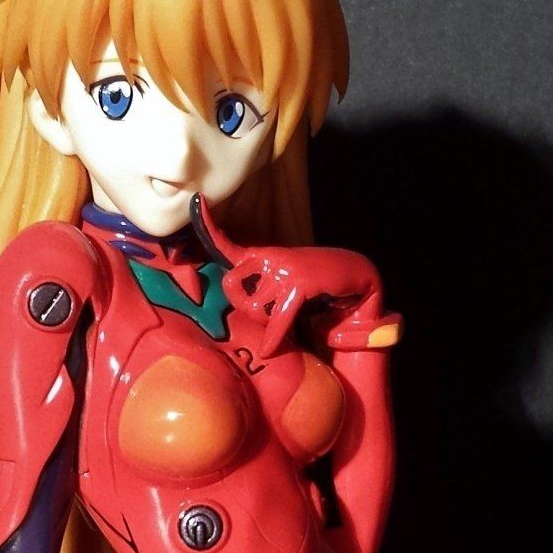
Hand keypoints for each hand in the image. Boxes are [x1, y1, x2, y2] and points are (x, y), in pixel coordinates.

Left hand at [193, 198, 380, 356]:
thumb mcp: (283, 279)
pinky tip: (269, 351)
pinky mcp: (299, 285)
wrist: (353, 272)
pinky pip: (278, 319)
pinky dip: (274, 337)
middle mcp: (269, 258)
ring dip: (267, 323)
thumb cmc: (314, 282)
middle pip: (232, 288)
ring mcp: (283, 269)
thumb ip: (261, 288)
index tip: (198, 201)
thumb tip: (245, 309)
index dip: (209, 225)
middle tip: (260, 316)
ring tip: (284, 320)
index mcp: (263, 256)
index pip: (228, 245)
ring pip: (256, 309)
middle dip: (240, 307)